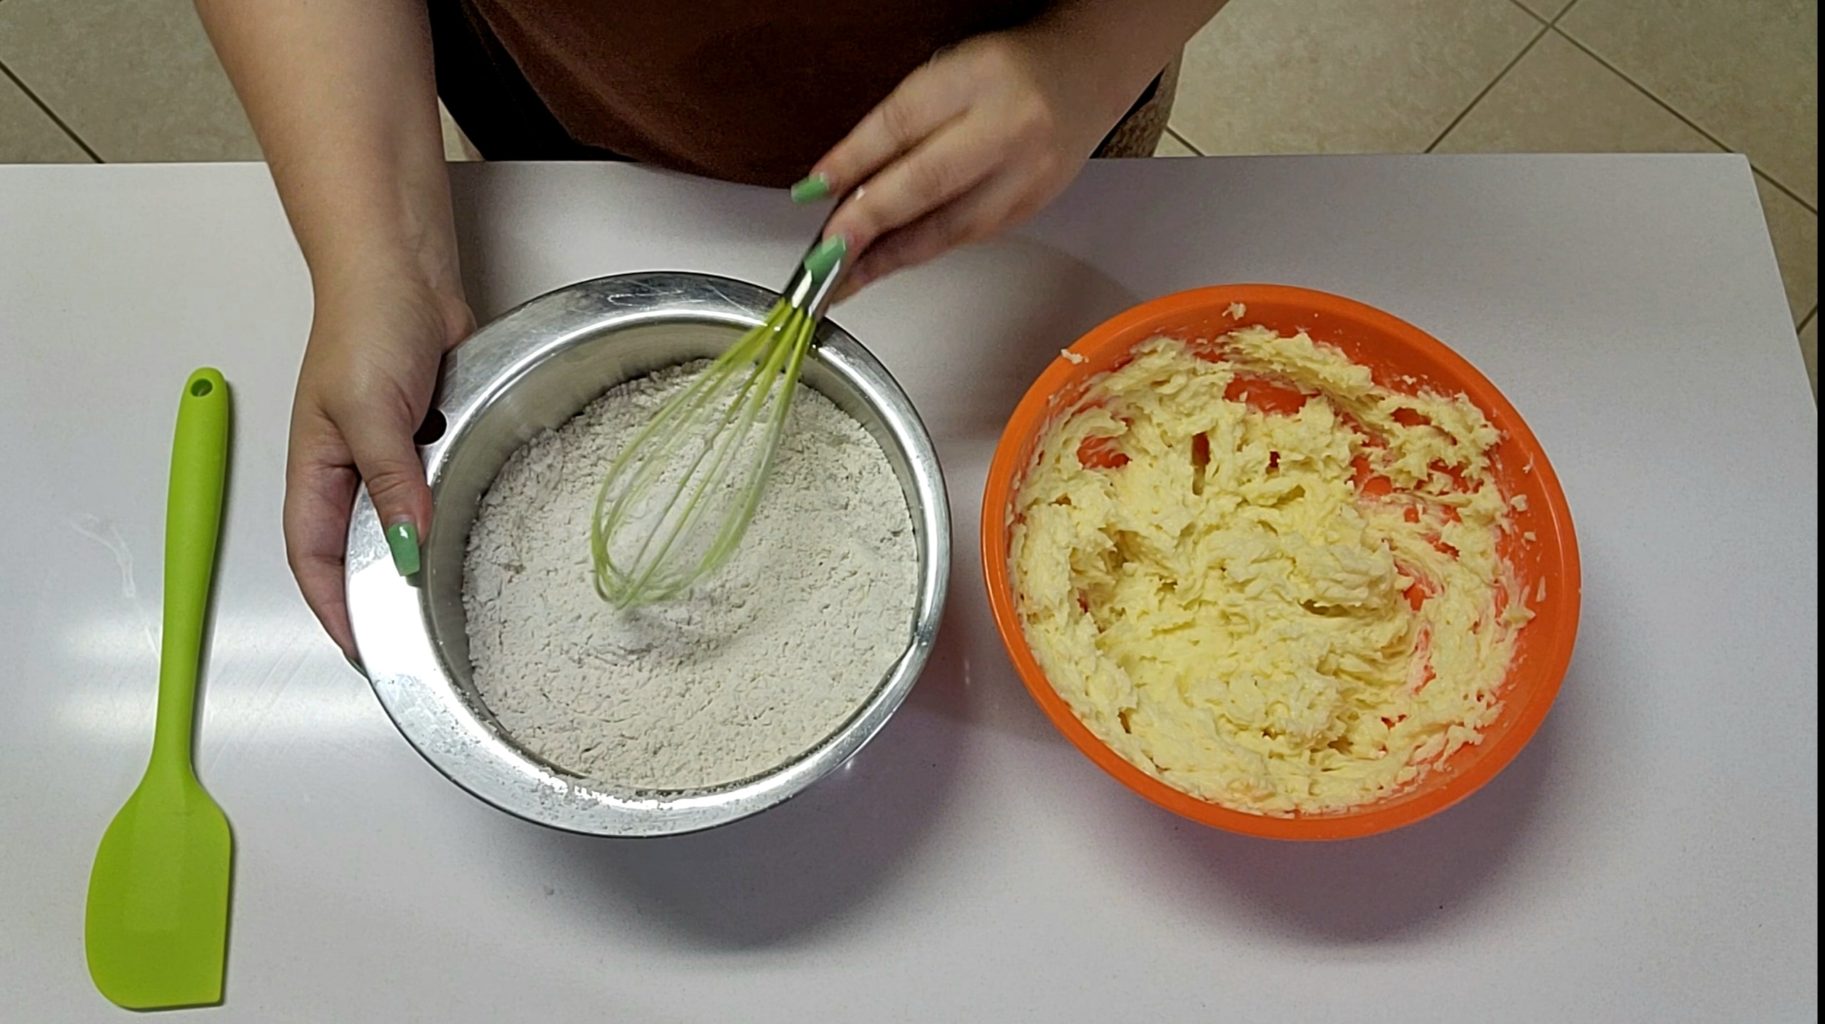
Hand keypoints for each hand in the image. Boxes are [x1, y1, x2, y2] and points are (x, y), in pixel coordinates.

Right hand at [284, 267, 470, 656]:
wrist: (404, 269)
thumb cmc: (365, 325)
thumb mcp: (371, 412)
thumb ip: (391, 482)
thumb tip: (410, 548)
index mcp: (316, 469)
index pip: (316, 558)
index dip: (335, 608)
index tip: (366, 651)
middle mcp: (351, 468)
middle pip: (363, 548)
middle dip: (384, 595)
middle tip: (422, 639)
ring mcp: (392, 452)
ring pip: (407, 520)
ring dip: (426, 552)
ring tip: (456, 599)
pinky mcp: (428, 434)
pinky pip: (440, 484)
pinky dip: (455, 508)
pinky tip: (481, 530)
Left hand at [809, 29, 1141, 296]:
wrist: (1083, 75)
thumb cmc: (1006, 71)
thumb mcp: (946, 75)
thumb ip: (898, 125)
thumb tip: (837, 182)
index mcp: (979, 77)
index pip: (903, 122)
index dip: (852, 161)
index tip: (813, 189)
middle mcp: (1010, 126)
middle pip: (928, 182)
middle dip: (869, 223)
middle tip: (826, 253)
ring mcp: (1028, 172)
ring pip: (950, 225)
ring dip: (891, 256)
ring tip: (846, 275)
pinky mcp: (1032, 206)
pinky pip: (968, 236)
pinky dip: (922, 252)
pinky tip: (889, 262)